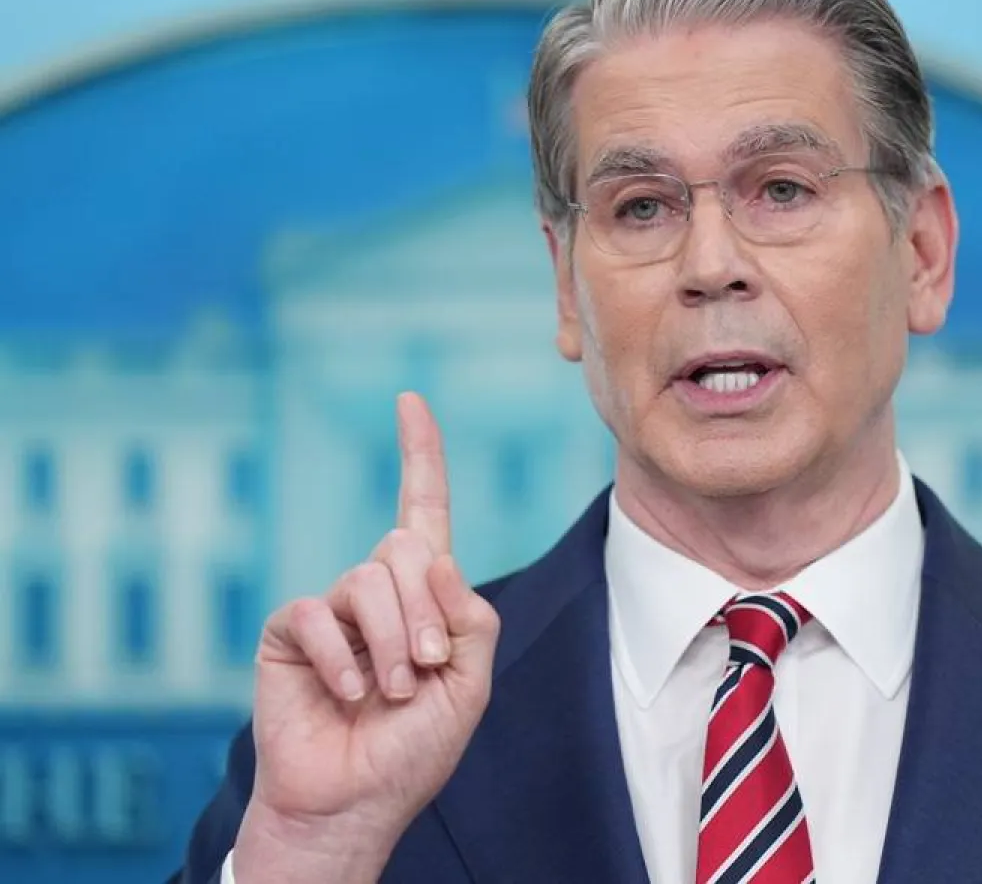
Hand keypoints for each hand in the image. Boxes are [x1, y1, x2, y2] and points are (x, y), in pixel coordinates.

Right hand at [232, 392, 500, 882]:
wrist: (354, 802)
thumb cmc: (415, 748)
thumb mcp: (469, 680)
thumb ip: (467, 615)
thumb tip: (431, 554)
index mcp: (424, 594)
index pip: (423, 509)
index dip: (419, 454)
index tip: (409, 400)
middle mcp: (376, 589)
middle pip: (405, 547)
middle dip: (425, 613)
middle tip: (423, 672)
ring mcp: (332, 608)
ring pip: (370, 578)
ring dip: (393, 643)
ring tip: (390, 694)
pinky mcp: (290, 631)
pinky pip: (319, 611)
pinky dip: (344, 658)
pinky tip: (350, 694)